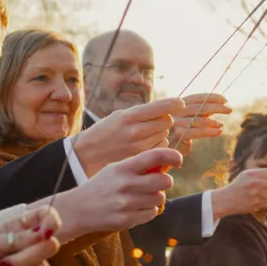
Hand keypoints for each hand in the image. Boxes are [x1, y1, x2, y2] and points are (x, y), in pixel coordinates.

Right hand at [55, 148, 178, 236]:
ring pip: (160, 198)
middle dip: (164, 182)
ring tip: (141, 197)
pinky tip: (136, 208)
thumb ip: (139, 166)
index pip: (155, 156)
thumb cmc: (101, 186)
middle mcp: (126, 184)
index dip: (173, 156)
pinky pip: (152, 213)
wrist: (77, 209)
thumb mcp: (115, 170)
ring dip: (155, 197)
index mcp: (123, 168)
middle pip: (164, 181)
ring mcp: (126, 203)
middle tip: (156, 183)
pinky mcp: (127, 220)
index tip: (178, 161)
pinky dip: (148, 211)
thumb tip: (167, 163)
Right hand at [71, 100, 187, 175]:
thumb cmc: (104, 133)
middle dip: (163, 122)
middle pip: (166, 122)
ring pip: (165, 138)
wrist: (86, 156)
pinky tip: (145, 150)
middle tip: (150, 125)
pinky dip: (158, 150)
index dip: (173, 104)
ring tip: (143, 139)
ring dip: (160, 137)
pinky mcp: (140, 162)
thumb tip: (166, 109)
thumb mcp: (119, 117)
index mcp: (128, 117)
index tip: (180, 103)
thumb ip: (141, 114)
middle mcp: (135, 132)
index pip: (160, 107)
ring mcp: (138, 148)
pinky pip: (161, 153)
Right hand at [167, 93, 230, 155]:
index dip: (212, 97)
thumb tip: (218, 104)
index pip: (197, 97)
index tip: (225, 99)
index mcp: (178, 104)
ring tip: (222, 124)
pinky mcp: (178, 135)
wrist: (162, 149)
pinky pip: (198, 132)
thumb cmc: (177, 133)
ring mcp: (176, 123)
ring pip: (199, 119)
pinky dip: (210, 132)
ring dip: (213, 121)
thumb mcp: (188, 119)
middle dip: (217, 107)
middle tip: (230, 109)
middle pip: (199, 106)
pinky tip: (219, 132)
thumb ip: (200, 111)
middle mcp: (176, 111)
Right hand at [210, 167, 266, 219]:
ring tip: (258, 194)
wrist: (225, 200)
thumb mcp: (246, 175)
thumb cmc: (237, 186)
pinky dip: (264, 202)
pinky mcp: (256, 204)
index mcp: (252, 174)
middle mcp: (255, 184)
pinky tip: (254, 200)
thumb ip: (261, 174)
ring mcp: (256, 195)